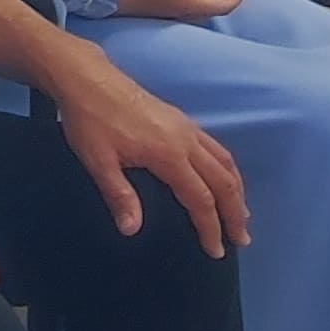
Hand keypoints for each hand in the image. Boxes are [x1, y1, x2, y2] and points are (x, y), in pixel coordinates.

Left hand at [47, 58, 246, 256]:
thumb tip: (132, 229)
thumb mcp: (97, 161)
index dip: (211, 228)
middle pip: (223, 181)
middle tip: (241, 241)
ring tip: (242, 216)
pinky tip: (224, 179)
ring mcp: (187, 127)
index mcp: (168, 154)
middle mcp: (186, 140)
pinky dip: (228, 169)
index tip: (215, 251)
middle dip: (235, 213)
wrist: (88, 79)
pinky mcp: (181, 120)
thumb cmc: (90, 120)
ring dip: (237, 191)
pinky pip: (216, 148)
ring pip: (225, 162)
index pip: (200, 199)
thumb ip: (119, 195)